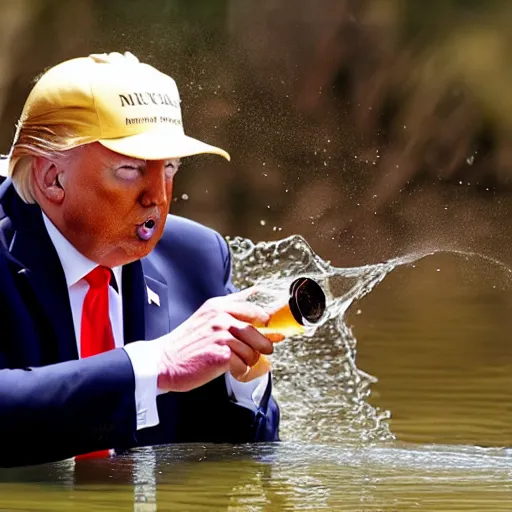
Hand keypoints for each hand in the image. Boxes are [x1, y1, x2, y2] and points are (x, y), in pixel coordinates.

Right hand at [156, 289, 273, 391]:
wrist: (164, 362)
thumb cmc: (186, 343)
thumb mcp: (207, 315)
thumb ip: (232, 305)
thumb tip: (256, 292)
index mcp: (219, 306)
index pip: (256, 310)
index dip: (265, 324)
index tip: (268, 331)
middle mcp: (221, 317)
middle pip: (259, 331)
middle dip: (262, 345)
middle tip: (255, 351)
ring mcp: (221, 335)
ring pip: (254, 350)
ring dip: (248, 360)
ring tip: (234, 361)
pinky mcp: (221, 354)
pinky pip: (244, 365)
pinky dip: (240, 371)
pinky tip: (229, 369)